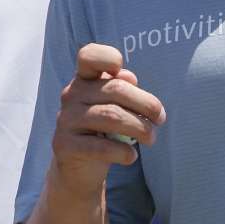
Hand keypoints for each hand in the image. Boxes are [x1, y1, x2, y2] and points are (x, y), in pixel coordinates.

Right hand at [49, 44, 165, 195]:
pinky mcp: (64, 145)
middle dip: (146, 104)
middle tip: (160, 119)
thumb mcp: (113, 105)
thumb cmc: (103, 130)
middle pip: (115, 89)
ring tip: (151, 139)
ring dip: (140, 128)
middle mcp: (71, 94)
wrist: (78, 167)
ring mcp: (66, 119)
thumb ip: (122, 88)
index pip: (88, 56)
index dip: (107, 56)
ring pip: (111, 116)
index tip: (125, 73)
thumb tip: (129, 78)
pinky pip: (100, 146)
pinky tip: (132, 156)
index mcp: (84, 79)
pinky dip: (122, 152)